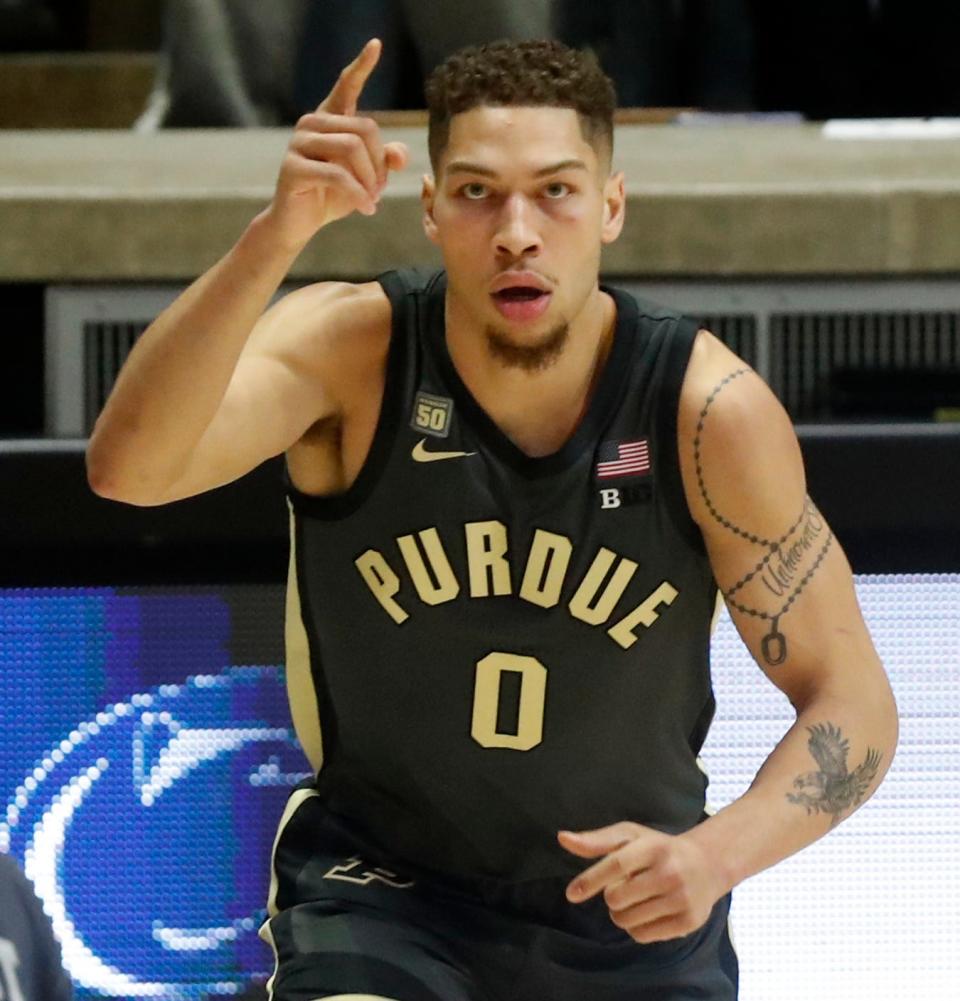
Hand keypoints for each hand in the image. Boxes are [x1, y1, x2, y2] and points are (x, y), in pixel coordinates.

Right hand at [266, 38, 409, 247]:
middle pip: (365, 128)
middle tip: (380, 190)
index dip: (361, 66)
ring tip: (372, 201)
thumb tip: (400, 155)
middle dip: (379, 163)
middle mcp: (312, 123)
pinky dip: (358, 195)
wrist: (300, 223)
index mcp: (330, 119)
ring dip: (370, 180)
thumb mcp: (365, 178)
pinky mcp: (293, 167)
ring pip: (351, 149)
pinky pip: (338, 175)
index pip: (346, 86)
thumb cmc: (332, 196)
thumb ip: (383, 162)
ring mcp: (299, 143)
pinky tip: (367, 209)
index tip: (376, 45)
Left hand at [558, 821, 726, 943]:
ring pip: (628, 920)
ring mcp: (681, 898)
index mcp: (652, 847)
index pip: (616, 865)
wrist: (707, 863)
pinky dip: (636, 927)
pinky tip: (648, 912)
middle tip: (624, 887)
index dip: (591, 880)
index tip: (572, 894)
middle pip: (617, 898)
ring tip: (636, 899)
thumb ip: (595, 841)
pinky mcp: (688, 922)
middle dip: (612, 896)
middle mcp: (669, 872)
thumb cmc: (659, 848)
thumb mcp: (630, 836)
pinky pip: (643, 936)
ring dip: (622, 914)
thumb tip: (562, 838)